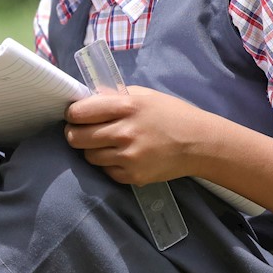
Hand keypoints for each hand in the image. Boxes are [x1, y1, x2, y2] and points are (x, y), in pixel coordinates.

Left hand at [64, 86, 208, 184]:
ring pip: (89, 156)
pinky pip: (106, 171)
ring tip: (106, 143)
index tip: (75, 115)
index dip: (72, 114)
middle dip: (75, 133)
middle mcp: (125, 133)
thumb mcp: (144, 96)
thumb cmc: (172, 114)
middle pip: (77, 138)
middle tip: (81, 131)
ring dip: (92, 150)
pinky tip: (121, 156)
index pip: (80, 112)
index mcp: (127, 107)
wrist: (199, 143)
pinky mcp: (133, 176)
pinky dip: (109, 164)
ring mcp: (128, 157)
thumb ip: (114, 96)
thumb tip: (87, 98)